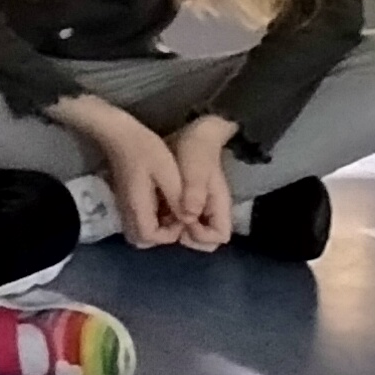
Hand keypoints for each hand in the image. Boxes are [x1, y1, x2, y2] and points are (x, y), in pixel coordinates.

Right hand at [76, 104, 190, 247]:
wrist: (118, 133)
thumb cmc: (144, 148)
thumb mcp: (168, 172)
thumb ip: (178, 199)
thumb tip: (187, 219)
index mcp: (137, 205)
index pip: (150, 236)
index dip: (170, 234)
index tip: (182, 216)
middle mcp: (127, 210)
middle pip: (142, 239)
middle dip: (162, 234)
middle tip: (176, 217)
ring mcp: (124, 205)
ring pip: (139, 231)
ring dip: (158, 227)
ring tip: (172, 209)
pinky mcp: (126, 199)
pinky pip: (138, 219)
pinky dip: (153, 218)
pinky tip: (163, 201)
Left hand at [168, 115, 241, 251]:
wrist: (192, 133)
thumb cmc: (197, 148)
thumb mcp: (195, 167)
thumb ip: (194, 192)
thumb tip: (188, 218)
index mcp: (218, 205)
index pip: (219, 237)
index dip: (200, 236)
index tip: (183, 222)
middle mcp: (210, 211)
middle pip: (204, 240)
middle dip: (185, 237)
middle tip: (168, 221)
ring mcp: (199, 208)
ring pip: (189, 233)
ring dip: (173, 229)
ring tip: (159, 214)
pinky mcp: (185, 204)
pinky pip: (178, 221)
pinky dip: (167, 220)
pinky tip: (155, 208)